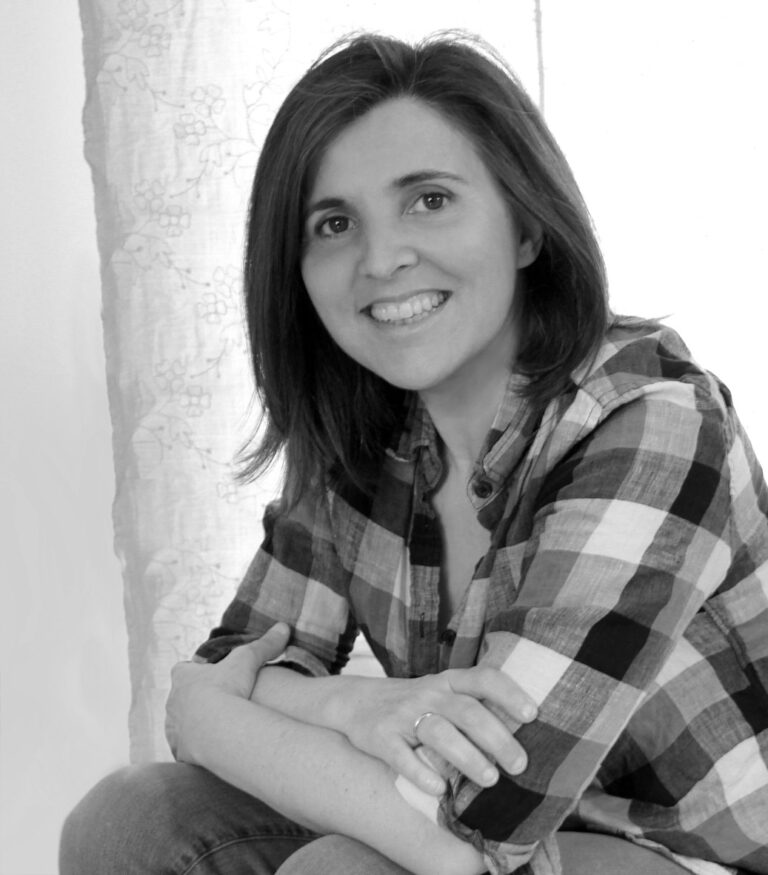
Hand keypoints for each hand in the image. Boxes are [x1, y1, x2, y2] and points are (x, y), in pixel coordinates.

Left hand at [165, 623, 290, 761]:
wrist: (218, 730)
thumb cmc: (228, 688)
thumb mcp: (248, 660)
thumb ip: (265, 645)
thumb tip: (283, 627)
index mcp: (182, 677)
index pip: (184, 670)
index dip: (197, 673)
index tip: (213, 677)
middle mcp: (172, 702)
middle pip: (180, 698)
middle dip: (195, 701)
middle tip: (218, 704)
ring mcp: (173, 729)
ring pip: (180, 725)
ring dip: (194, 726)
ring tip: (217, 729)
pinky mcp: (179, 751)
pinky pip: (185, 750)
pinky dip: (196, 749)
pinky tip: (213, 749)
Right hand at [327, 667, 536, 795]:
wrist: (355, 701)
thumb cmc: (415, 704)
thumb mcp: (442, 694)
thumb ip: (472, 707)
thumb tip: (521, 738)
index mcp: (448, 682)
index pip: (483, 678)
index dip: (509, 693)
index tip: (532, 714)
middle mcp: (428, 694)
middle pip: (467, 711)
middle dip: (497, 738)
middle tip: (520, 765)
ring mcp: (403, 715)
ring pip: (438, 733)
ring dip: (467, 756)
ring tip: (491, 780)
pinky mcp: (381, 737)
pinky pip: (401, 756)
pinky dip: (420, 773)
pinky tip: (438, 789)